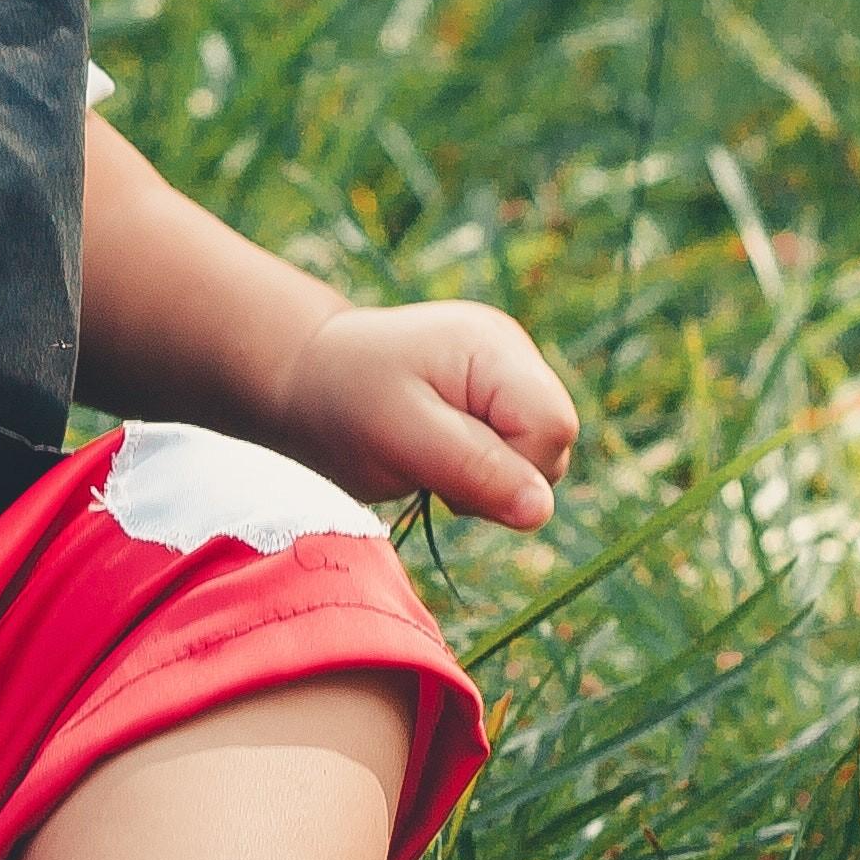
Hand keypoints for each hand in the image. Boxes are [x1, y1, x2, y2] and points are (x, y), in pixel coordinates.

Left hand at [265, 301, 575, 530]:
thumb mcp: (400, 437)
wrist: (304, 382)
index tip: (449, 471)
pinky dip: (480, 476)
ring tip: (430, 459)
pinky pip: (515, 462)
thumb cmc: (342, 404)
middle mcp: (511, 356)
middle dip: (500, 477)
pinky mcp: (492, 406)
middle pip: (555, 443)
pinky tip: (438, 457)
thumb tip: (542, 511)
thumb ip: (474, 470)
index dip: (514, 467)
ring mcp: (505, 380)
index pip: (552, 425)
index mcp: (493, 347)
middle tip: (431, 465)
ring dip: (489, 481)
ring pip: (540, 460)